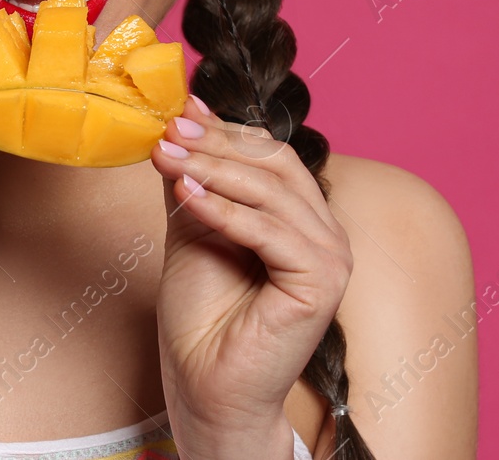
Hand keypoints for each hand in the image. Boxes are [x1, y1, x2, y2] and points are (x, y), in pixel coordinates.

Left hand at [149, 95, 351, 448]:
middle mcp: (324, 232)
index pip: (270, 152)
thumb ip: (195, 177)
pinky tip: (187, 195)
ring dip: (214, 169)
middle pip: (275, 163)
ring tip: (168, 159)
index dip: (223, 129)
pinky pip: (271, 232)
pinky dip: (226, 209)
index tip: (176, 113)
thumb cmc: (202, 316)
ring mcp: (330, 257)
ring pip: (273, 191)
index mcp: (301, 216)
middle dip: (216, 143)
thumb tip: (184, 117)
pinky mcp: (322, 283)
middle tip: (169, 132)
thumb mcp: (192, 226)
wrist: (205, 384)